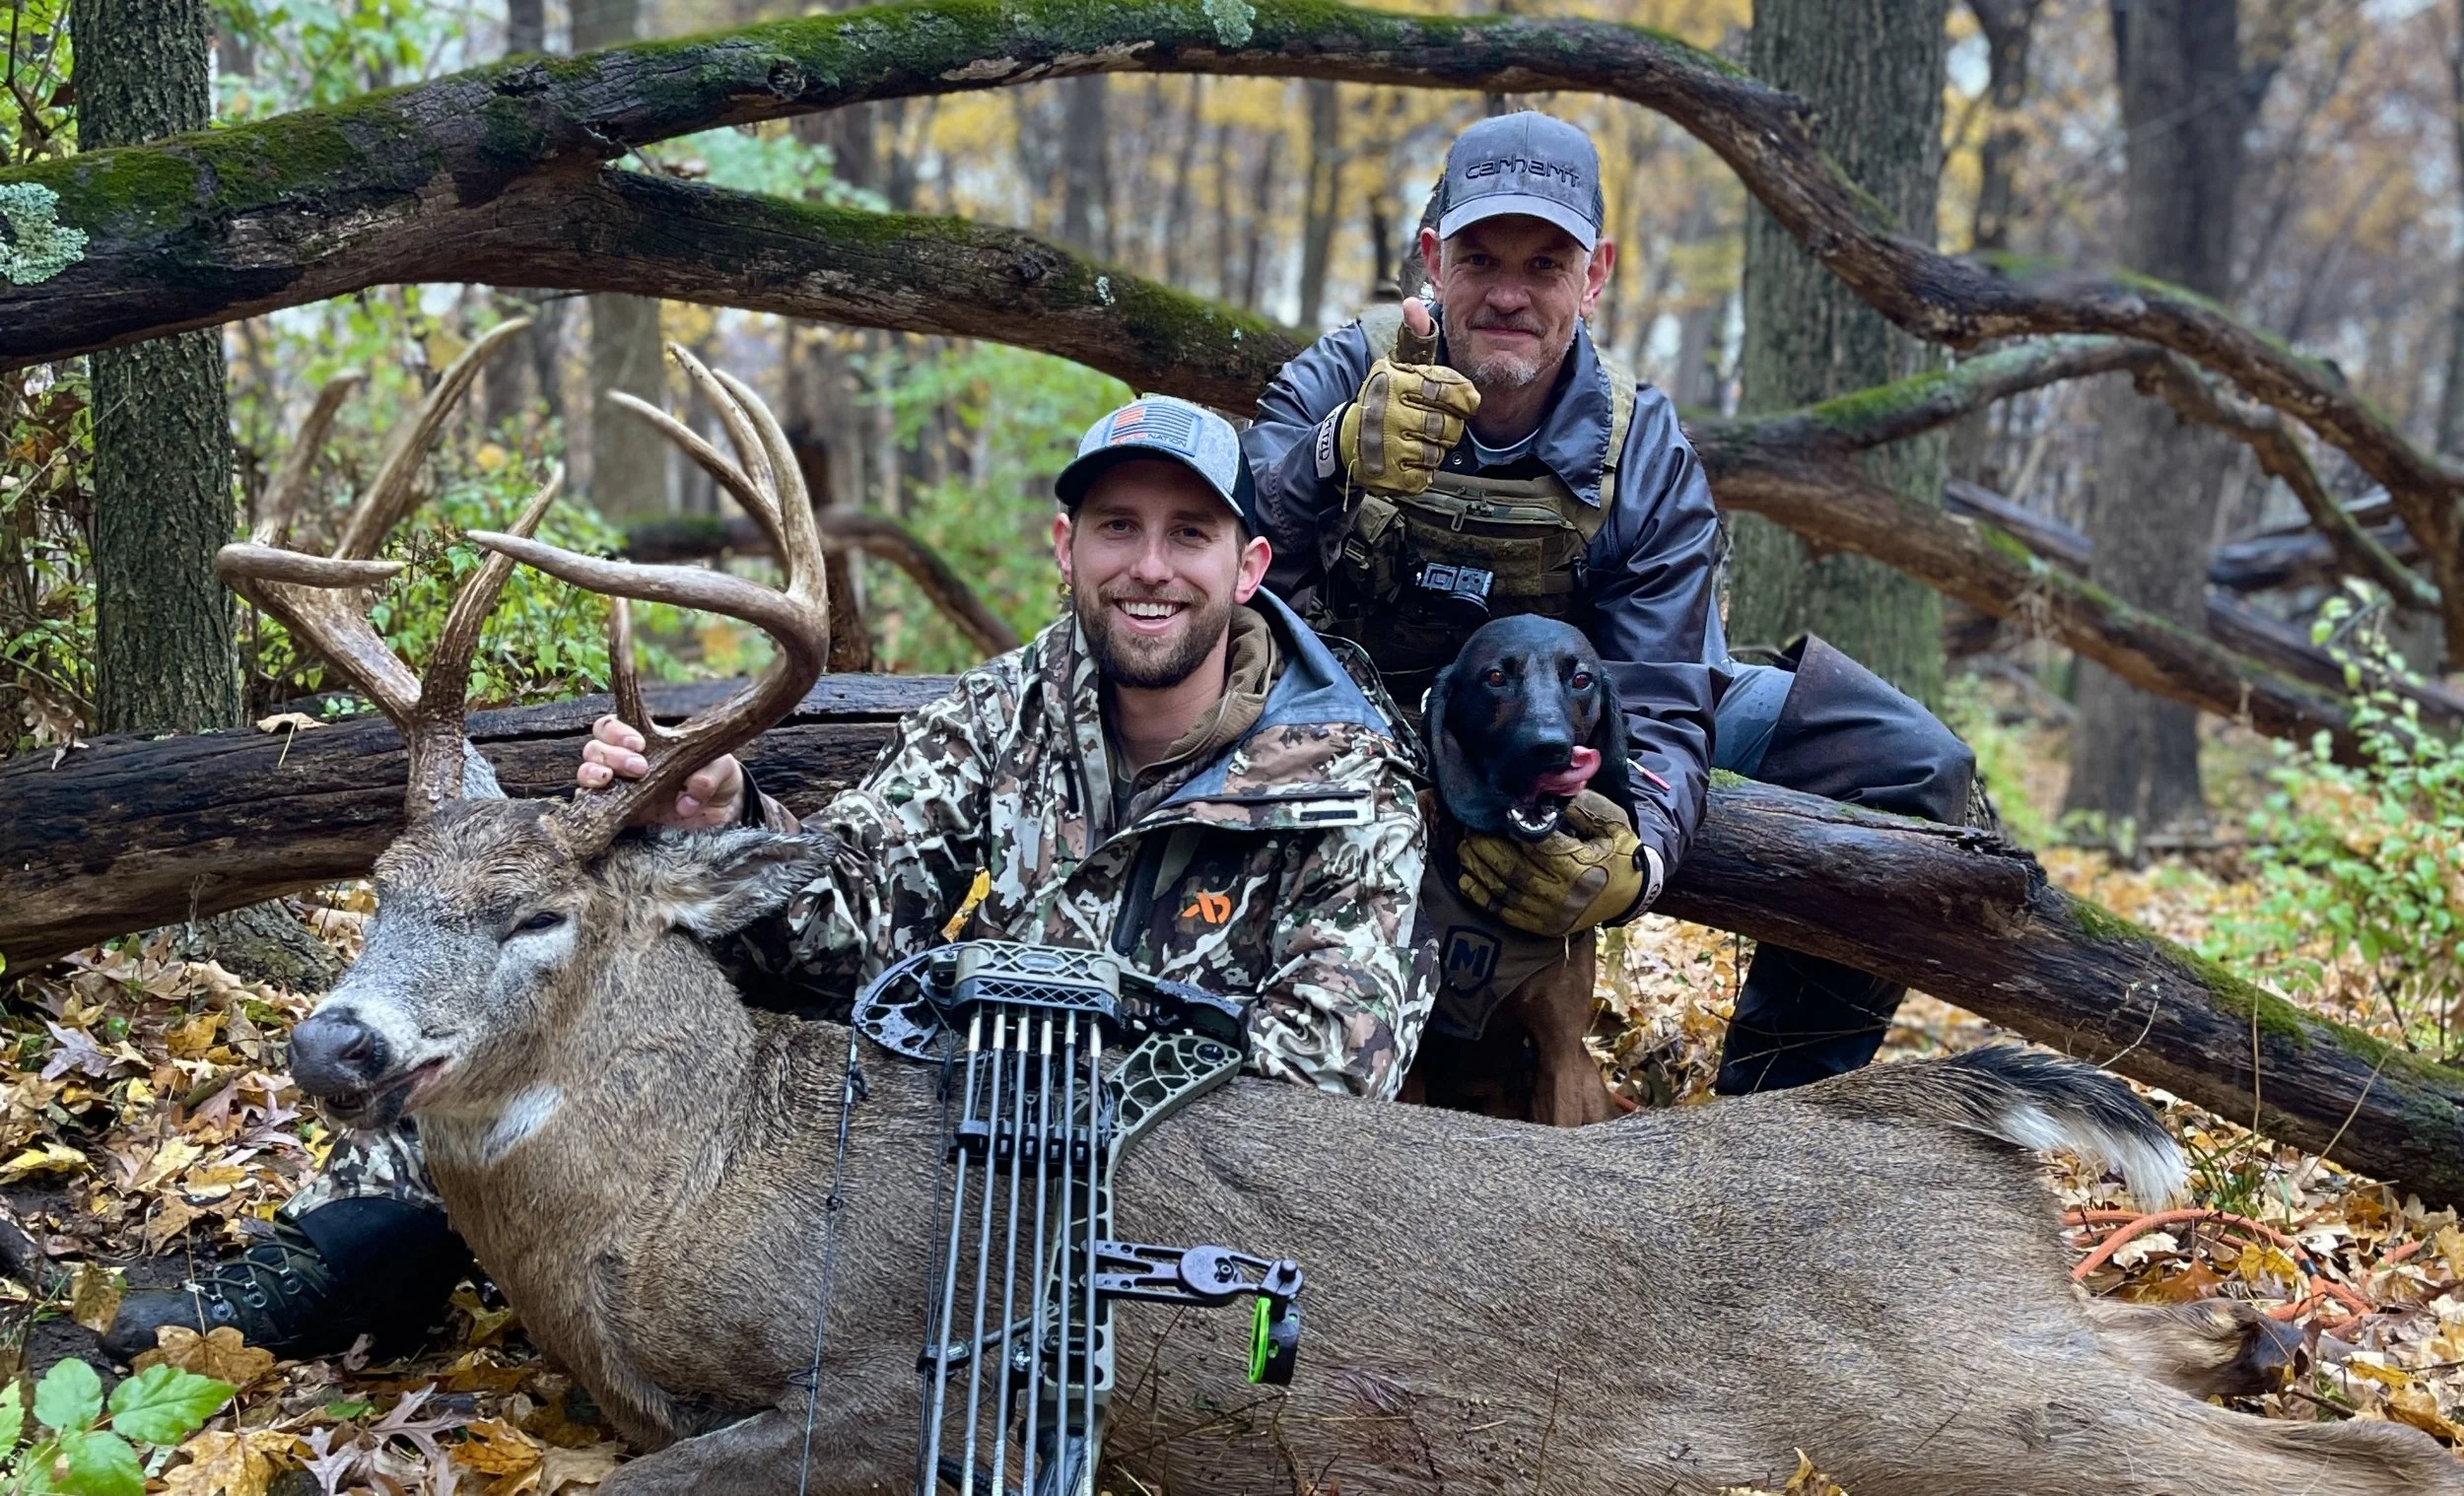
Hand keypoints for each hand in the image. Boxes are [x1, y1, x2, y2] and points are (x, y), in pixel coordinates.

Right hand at [576, 715, 744, 828]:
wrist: (720, 812)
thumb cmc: (716, 778)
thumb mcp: (722, 769)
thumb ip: (710, 773)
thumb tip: (690, 793)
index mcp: (646, 741)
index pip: (613, 726)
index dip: (618, 731)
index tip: (640, 744)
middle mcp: (624, 761)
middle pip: (594, 747)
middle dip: (611, 754)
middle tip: (640, 768)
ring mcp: (618, 787)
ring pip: (586, 772)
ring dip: (593, 773)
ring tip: (611, 780)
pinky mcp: (619, 813)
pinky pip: (592, 804)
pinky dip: (591, 800)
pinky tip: (602, 802)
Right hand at [1337, 299, 1478, 495]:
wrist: (1345, 439)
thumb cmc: (1383, 397)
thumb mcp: (1396, 365)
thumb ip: (1415, 337)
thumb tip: (1412, 304)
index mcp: (1395, 383)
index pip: (1447, 390)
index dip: (1462, 398)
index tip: (1464, 401)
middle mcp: (1389, 414)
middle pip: (1448, 426)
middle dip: (1448, 426)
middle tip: (1434, 423)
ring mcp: (1387, 447)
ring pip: (1438, 452)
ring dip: (1434, 448)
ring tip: (1418, 439)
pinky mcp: (1388, 475)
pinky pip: (1426, 475)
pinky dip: (1423, 469)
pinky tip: (1409, 457)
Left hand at [1456, 792, 1659, 938]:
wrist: (1630, 894)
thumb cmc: (1619, 854)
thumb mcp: (1615, 825)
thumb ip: (1589, 809)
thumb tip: (1558, 799)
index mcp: (1579, 867)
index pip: (1537, 845)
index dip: (1513, 827)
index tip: (1498, 811)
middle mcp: (1560, 894)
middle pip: (1512, 868)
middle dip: (1485, 846)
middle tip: (1470, 826)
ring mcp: (1548, 914)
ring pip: (1503, 890)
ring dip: (1478, 868)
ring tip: (1465, 846)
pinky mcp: (1540, 926)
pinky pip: (1503, 912)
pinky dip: (1481, 895)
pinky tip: (1467, 877)